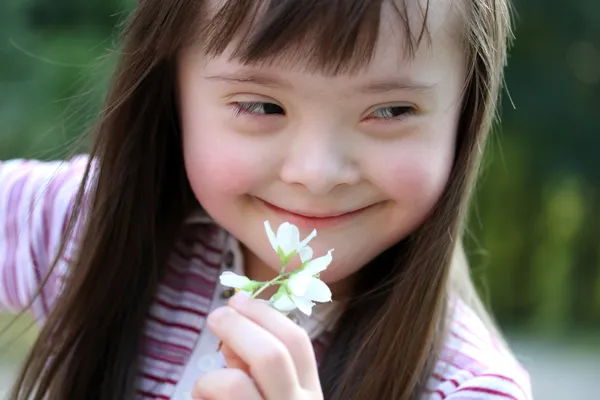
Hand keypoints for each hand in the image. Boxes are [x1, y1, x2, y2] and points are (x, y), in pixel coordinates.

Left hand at [192, 294, 323, 399]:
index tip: (239, 300)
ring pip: (234, 383)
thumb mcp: (267, 394)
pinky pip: (214, 399)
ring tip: (205, 386)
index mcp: (309, 394)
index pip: (297, 343)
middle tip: (216, 316)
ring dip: (212, 377)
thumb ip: (251, 366)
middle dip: (239, 327)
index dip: (266, 314)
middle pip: (272, 354)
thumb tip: (231, 331)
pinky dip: (201, 393)